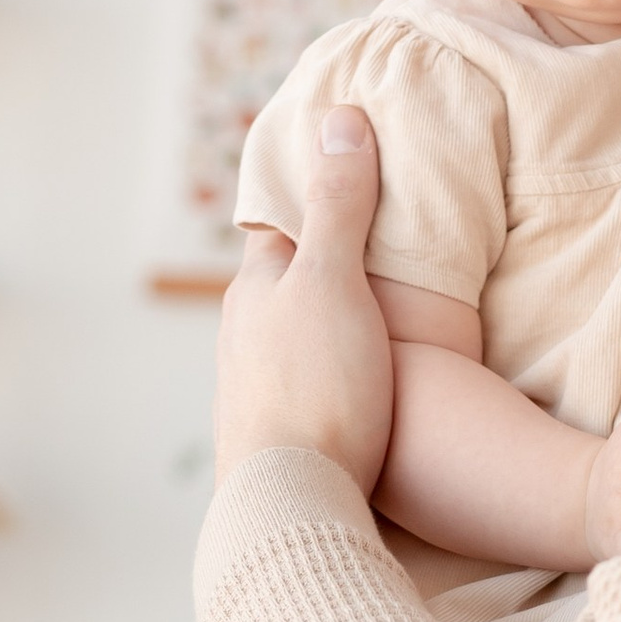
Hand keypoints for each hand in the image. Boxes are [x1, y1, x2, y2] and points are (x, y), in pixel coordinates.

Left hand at [215, 109, 395, 494]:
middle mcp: (242, 336)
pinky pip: (303, 384)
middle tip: (378, 244)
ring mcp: (253, 391)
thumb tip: (339, 118)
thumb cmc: (318, 386)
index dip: (312, 195)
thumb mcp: (336, 281)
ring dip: (324, 321)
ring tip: (376, 315)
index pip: (278, 223)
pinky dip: (328, 369)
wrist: (294, 503)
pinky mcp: (275, 438)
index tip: (348, 171)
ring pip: (290, 336)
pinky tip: (358, 385)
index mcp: (254, 289)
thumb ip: (340, 204)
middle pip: (283, 282)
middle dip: (321, 261)